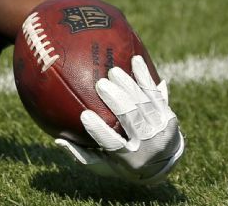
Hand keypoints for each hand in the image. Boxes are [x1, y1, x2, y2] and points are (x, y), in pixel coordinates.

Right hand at [54, 55, 184, 184]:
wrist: (165, 164)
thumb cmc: (123, 163)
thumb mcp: (102, 166)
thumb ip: (82, 155)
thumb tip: (58, 140)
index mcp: (130, 159)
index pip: (114, 144)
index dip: (100, 130)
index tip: (84, 114)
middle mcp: (149, 145)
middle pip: (133, 119)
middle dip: (118, 101)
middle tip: (101, 85)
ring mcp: (162, 129)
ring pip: (145, 104)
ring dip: (130, 86)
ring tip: (114, 71)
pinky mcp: (169, 116)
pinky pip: (156, 94)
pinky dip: (146, 77)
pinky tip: (136, 60)